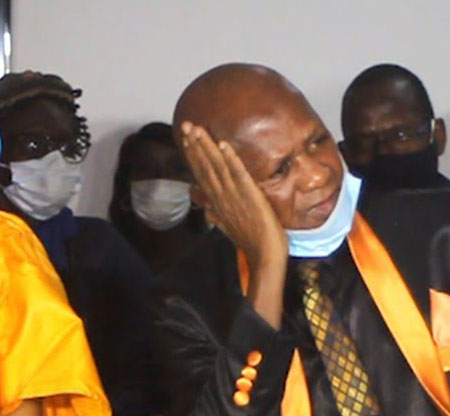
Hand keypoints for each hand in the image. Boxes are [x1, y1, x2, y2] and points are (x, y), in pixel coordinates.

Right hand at [180, 122, 287, 269]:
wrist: (264, 256)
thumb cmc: (250, 241)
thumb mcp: (227, 224)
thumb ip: (213, 212)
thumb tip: (201, 203)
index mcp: (216, 202)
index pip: (201, 174)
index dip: (193, 155)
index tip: (185, 137)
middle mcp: (221, 197)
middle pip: (205, 167)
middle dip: (195, 145)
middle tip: (186, 125)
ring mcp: (234, 197)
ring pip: (217, 167)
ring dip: (206, 147)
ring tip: (198, 129)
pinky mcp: (250, 196)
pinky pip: (238, 175)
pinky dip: (231, 160)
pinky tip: (223, 145)